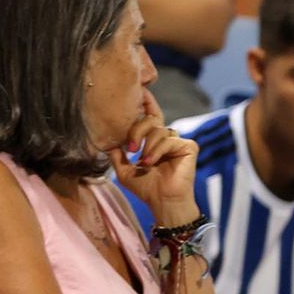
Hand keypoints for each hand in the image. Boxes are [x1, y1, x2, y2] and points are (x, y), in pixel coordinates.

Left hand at [109, 90, 198, 221]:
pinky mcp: (189, 148)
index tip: (139, 90)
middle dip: (137, 131)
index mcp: (154, 140)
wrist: (163, 203)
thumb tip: (104, 140)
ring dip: (147, 147)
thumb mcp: (124, 170)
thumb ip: (116, 153)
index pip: (150, 115)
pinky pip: (170, 139)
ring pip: (159, 130)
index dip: (146, 101)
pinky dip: (158, 151)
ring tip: (144, 163)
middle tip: (131, 148)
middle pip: (151, 120)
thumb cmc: (147, 189)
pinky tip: (152, 163)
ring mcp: (179, 142)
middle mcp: (167, 138)